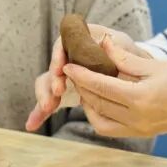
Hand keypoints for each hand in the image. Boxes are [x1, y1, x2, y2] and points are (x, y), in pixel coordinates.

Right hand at [25, 24, 148, 131]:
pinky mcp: (64, 91)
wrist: (133, 70)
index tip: (61, 70)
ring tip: (47, 109)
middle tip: (57, 93)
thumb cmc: (128, 55)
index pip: (63, 46)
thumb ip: (118, 48)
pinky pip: (51, 100)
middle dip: (52, 81)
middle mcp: (68, 57)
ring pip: (48, 84)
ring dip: (44, 96)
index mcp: (79, 41)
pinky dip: (40, 112)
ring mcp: (64, 75)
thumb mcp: (125, 48)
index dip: (59, 57)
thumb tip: (106, 42)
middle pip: (53, 67)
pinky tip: (32, 125)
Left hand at [60, 41, 166, 137]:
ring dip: (89, 104)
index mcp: (139, 98)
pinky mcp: (141, 133)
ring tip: (86, 87)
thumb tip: (102, 44)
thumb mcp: (155, 65)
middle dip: (82, 87)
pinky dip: (100, 116)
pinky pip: (111, 128)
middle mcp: (136, 118)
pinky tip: (100, 102)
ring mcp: (138, 129)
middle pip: (97, 103)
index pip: (100, 85)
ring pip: (100, 120)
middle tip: (74, 72)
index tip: (68, 65)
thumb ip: (125, 58)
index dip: (81, 75)